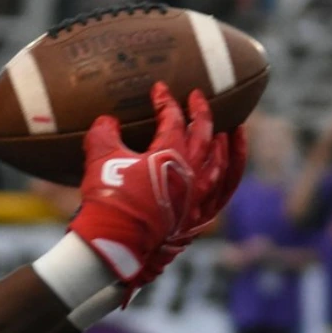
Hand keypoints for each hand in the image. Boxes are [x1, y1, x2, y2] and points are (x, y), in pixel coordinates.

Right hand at [71, 83, 240, 289]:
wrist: (115, 243)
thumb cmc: (108, 199)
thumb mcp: (100, 158)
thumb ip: (105, 132)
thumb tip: (108, 120)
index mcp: (169, 155)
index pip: (173, 119)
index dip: (166, 101)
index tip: (160, 89)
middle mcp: (192, 173)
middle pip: (205, 134)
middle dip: (201, 112)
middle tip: (197, 97)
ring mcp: (199, 196)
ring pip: (223, 163)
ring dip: (226, 142)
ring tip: (228, 128)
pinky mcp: (200, 216)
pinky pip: (225, 192)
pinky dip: (231, 174)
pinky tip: (230, 165)